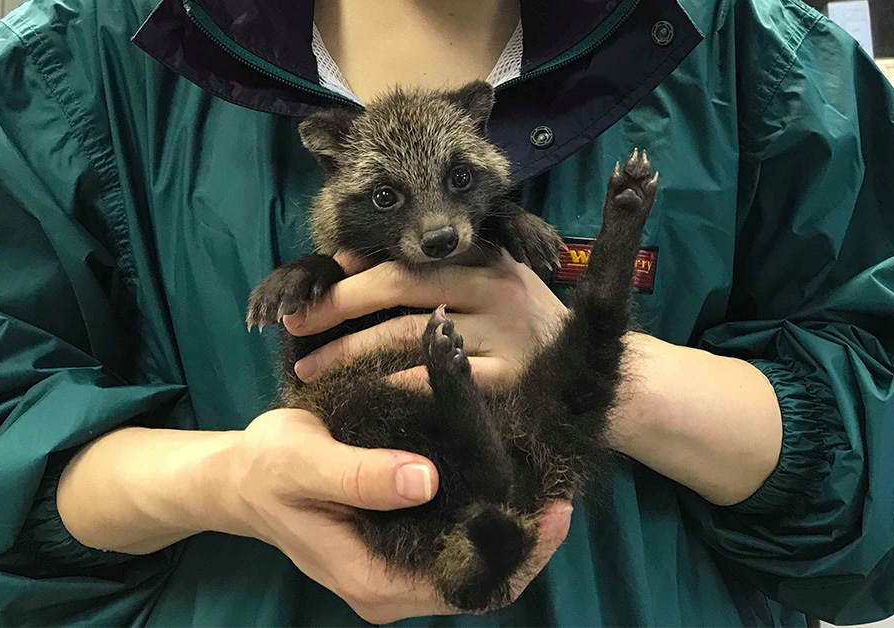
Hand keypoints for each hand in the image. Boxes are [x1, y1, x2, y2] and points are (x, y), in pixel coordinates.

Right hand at [219, 408, 572, 622]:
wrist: (239, 476)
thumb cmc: (267, 467)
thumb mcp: (304, 461)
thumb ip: (360, 475)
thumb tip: (425, 480)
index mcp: (371, 580)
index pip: (462, 585)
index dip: (514, 553)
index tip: (552, 511)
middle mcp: (389, 587)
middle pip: (476, 581)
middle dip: (524, 543)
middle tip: (562, 492)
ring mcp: (395, 571)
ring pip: (469, 564)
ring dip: (510, 531)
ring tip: (546, 485)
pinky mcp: (398, 548)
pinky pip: (453, 544)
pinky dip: (484, 519)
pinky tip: (509, 483)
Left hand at [284, 251, 567, 388]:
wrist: (598, 372)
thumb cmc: (526, 326)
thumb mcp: (492, 281)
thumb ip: (435, 270)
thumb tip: (348, 260)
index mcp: (483, 256)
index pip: (404, 257)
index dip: (350, 275)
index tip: (309, 290)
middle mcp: (492, 285)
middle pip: (400, 285)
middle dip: (339, 306)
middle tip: (296, 326)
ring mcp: (502, 331)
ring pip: (411, 335)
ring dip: (351, 352)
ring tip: (310, 370)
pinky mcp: (509, 376)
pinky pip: (440, 379)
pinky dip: (397, 385)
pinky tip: (364, 397)